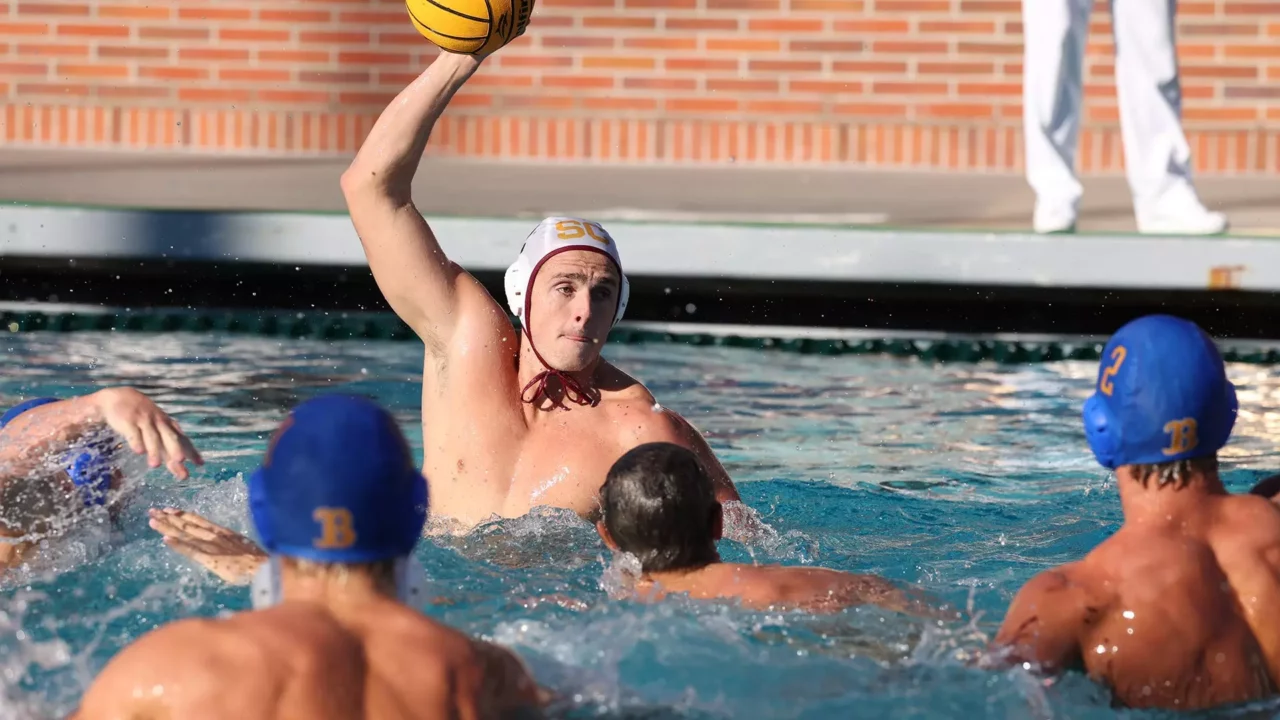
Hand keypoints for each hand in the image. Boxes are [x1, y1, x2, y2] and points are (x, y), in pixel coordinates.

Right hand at [92, 388, 203, 479]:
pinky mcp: (128, 421)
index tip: (200, 464)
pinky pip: (133, 432)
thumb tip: (180, 463)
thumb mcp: (158, 426)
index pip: (182, 439)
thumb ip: (167, 443)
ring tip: (155, 465)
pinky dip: (136, 441)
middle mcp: (159, 422)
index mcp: (168, 424)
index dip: (191, 451)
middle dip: (176, 449)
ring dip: (154, 451)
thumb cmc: (142, 416)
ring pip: (152, 437)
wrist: (119, 397)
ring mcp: (144, 421)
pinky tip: (139, 451)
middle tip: (180, 461)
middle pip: (170, 437)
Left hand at [149, 508, 265, 584]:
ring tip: (153, 521)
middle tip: (152, 511)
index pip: (198, 520)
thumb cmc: (258, 560)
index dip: (182, 515)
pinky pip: (192, 551)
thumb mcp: (243, 546)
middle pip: (188, 525)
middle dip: (169, 518)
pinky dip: (178, 545)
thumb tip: (225, 544)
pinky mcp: (211, 559)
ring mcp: (212, 546)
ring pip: (186, 534)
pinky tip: (166, 540)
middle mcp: (215, 535)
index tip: (169, 509)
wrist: (266, 567)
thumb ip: (231, 544)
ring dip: (168, 527)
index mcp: (223, 532)